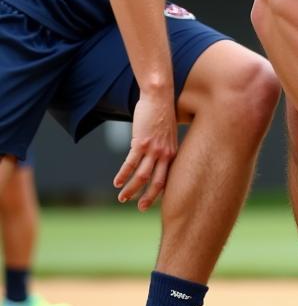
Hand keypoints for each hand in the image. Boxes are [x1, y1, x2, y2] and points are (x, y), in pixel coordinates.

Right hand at [113, 89, 178, 210]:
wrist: (159, 97)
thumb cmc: (163, 114)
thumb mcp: (169, 134)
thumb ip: (165, 147)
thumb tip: (159, 155)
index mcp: (173, 153)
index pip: (168, 178)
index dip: (162, 192)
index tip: (155, 202)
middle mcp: (165, 154)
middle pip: (157, 182)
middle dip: (148, 197)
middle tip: (141, 208)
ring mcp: (153, 149)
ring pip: (141, 176)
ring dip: (130, 189)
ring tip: (122, 198)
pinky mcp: (141, 143)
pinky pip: (130, 164)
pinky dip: (122, 175)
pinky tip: (116, 182)